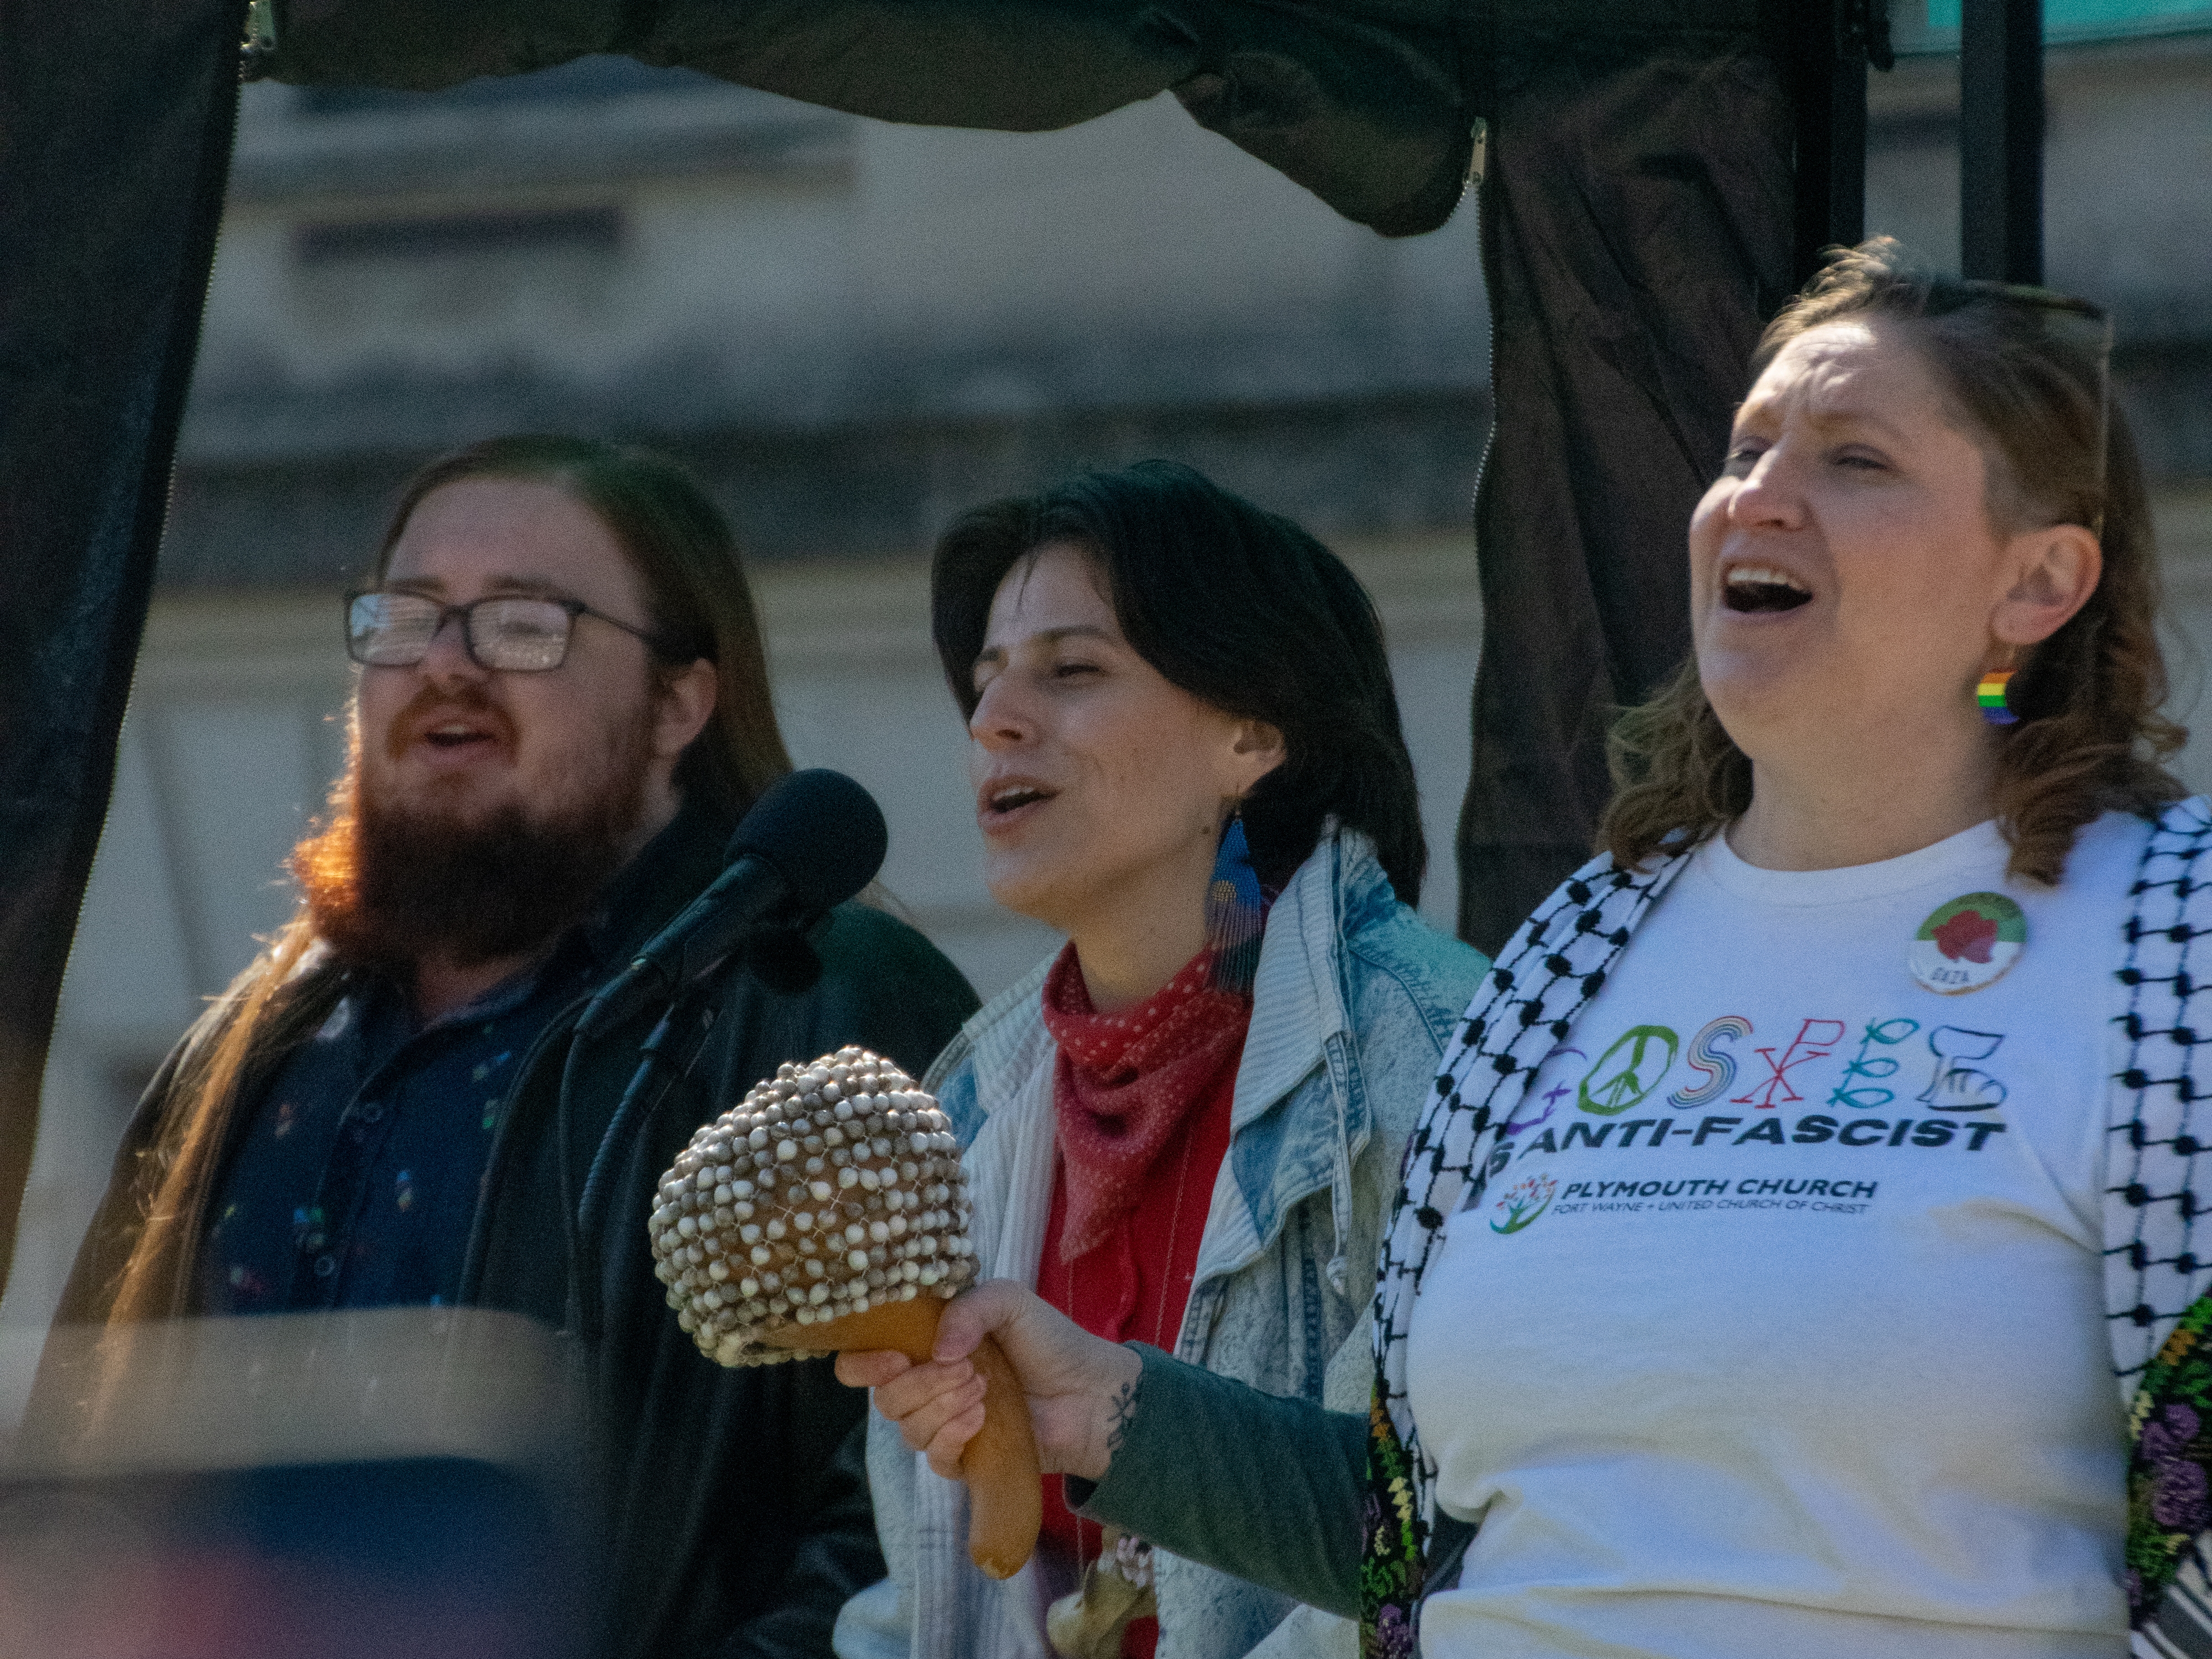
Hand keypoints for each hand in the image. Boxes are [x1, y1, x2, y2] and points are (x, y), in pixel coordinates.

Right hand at [836, 1280, 1142, 1482]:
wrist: (1090, 1391)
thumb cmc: (1049, 1341)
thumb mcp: (1008, 1301)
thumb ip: (968, 1308)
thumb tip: (936, 1350)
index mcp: (924, 1346)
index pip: (863, 1363)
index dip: (864, 1365)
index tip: (894, 1358)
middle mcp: (926, 1387)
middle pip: (885, 1400)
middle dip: (920, 1384)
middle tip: (966, 1369)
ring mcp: (944, 1425)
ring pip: (908, 1430)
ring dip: (942, 1408)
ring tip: (983, 1391)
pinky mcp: (966, 1459)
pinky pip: (935, 1460)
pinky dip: (951, 1439)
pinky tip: (979, 1420)